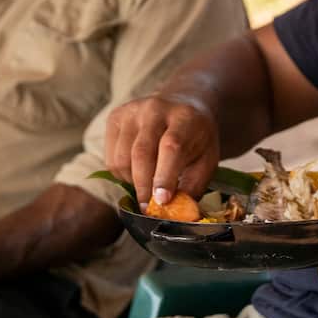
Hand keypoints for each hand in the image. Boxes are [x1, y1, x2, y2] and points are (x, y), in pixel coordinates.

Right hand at [105, 94, 219, 205]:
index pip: (171, 147)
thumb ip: (193, 186)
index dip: (164, 176)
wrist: (183, 105)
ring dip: (131, 182)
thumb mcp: (206, 160)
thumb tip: (175, 212)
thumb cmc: (196, 139)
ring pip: (121, 158)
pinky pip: (110, 157)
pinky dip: (120, 174)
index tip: (161, 200)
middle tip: (148, 207)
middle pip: (141, 153)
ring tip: (145, 185)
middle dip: (143, 186)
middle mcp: (155, 109)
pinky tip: (135, 172)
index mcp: (184, 118)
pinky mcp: (115, 117)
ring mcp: (132, 111)